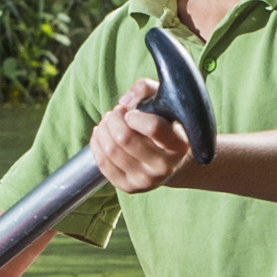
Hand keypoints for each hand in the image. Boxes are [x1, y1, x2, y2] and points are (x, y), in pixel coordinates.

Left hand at [85, 74, 203, 194]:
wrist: (174, 160)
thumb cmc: (167, 123)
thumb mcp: (164, 100)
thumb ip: (145, 88)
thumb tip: (124, 101)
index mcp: (179, 144)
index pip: (151, 127)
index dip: (134, 114)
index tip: (132, 112)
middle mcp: (165, 166)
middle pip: (124, 137)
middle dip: (113, 118)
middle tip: (117, 113)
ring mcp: (147, 180)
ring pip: (110, 150)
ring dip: (103, 129)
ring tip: (110, 122)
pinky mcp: (130, 188)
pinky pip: (102, 164)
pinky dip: (96, 143)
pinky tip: (102, 134)